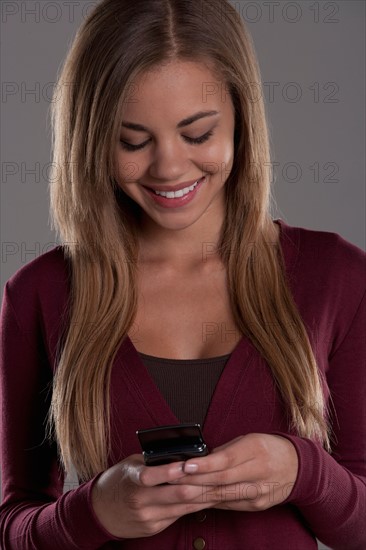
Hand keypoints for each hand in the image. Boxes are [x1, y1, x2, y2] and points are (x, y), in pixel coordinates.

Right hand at [91, 454, 214, 538]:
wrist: (99, 511)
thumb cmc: (119, 481)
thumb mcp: (131, 464)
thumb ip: (153, 461)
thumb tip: (181, 454)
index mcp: (132, 479)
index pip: (153, 475)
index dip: (173, 470)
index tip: (190, 463)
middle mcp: (140, 500)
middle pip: (178, 494)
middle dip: (200, 484)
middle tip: (218, 475)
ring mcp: (147, 517)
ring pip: (183, 506)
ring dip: (203, 497)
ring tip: (219, 486)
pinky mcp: (153, 528)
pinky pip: (178, 515)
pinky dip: (193, 506)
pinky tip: (205, 498)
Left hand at [171, 433, 297, 511]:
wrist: (297, 468)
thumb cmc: (269, 448)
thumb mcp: (248, 440)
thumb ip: (225, 450)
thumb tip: (200, 458)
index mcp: (255, 450)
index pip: (225, 460)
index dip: (204, 465)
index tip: (185, 465)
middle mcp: (258, 473)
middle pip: (221, 480)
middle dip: (195, 481)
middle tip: (173, 480)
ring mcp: (258, 493)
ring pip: (223, 496)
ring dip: (198, 495)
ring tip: (178, 492)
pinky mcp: (256, 506)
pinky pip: (229, 504)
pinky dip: (211, 502)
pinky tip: (195, 501)